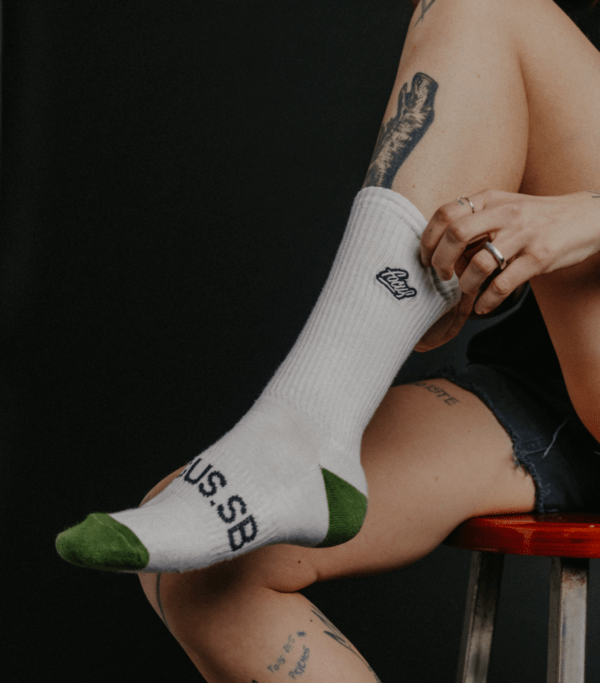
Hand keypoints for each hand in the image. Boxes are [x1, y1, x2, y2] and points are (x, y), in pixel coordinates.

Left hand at [421, 189, 599, 314]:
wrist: (585, 217)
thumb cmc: (535, 218)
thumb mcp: (503, 207)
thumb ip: (474, 220)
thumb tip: (438, 247)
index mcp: (490, 199)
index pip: (446, 213)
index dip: (428, 238)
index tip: (425, 257)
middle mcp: (505, 213)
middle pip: (456, 234)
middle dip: (440, 261)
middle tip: (442, 276)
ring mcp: (523, 235)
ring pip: (479, 263)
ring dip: (465, 284)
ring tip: (466, 291)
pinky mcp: (539, 257)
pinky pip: (503, 284)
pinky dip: (486, 301)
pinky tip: (483, 306)